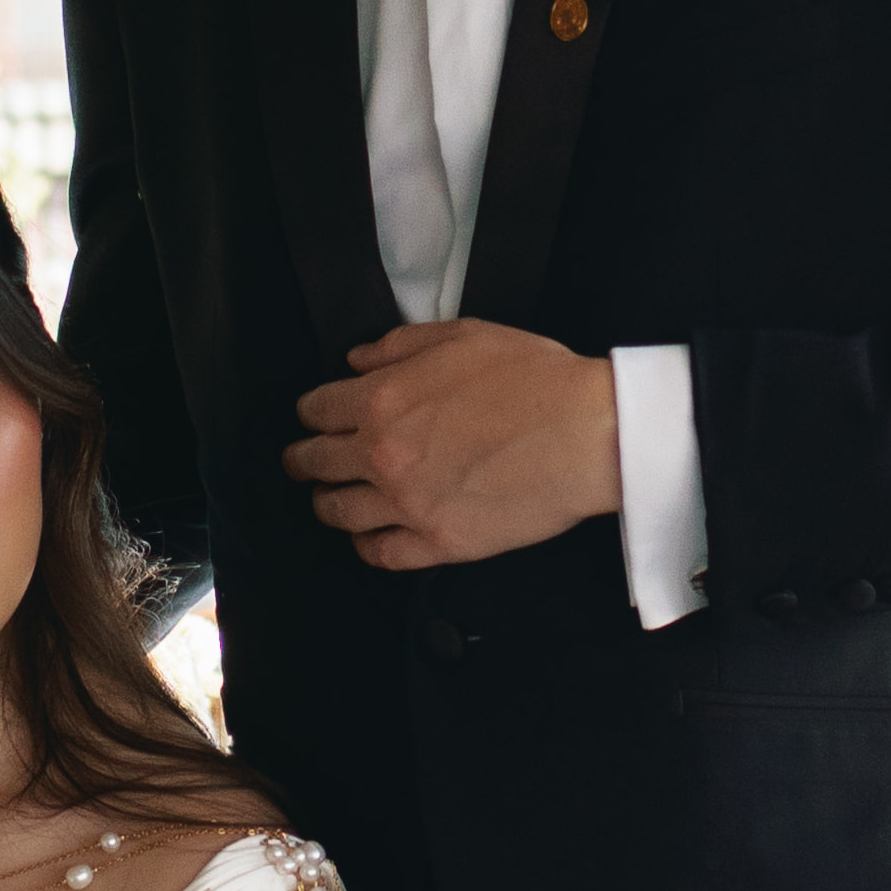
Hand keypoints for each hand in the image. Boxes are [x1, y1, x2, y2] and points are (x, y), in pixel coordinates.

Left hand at [286, 322, 623, 573]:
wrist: (587, 433)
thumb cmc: (536, 381)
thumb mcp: (461, 336)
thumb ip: (398, 345)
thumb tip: (358, 359)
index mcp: (382, 401)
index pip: (316, 410)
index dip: (312, 412)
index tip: (315, 416)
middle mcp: (383, 456)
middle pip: (315, 463)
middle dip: (304, 459)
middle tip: (303, 462)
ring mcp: (408, 505)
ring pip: (338, 513)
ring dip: (328, 502)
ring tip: (330, 498)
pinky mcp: (439, 543)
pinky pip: (380, 554)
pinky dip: (366, 545)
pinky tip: (368, 537)